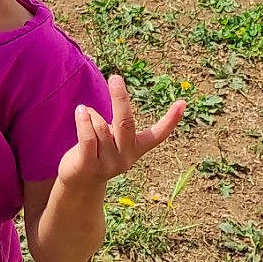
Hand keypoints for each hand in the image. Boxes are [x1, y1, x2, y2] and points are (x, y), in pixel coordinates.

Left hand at [56, 73, 184, 189]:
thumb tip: (118, 92)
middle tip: (115, 77)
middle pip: (126, 123)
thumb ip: (119, 123)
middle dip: (120, 98)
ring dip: (89, 115)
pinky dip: (84, 120)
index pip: (158, 134)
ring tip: (84, 115)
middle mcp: (126, 158)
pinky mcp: (89, 166)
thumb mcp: (113, 138)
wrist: (80, 184)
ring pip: (100, 126)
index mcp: (136, 149)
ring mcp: (108, 164)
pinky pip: (88, 138)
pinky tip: (80, 110)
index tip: (183, 103)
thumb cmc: (97, 152)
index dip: (171, 120)